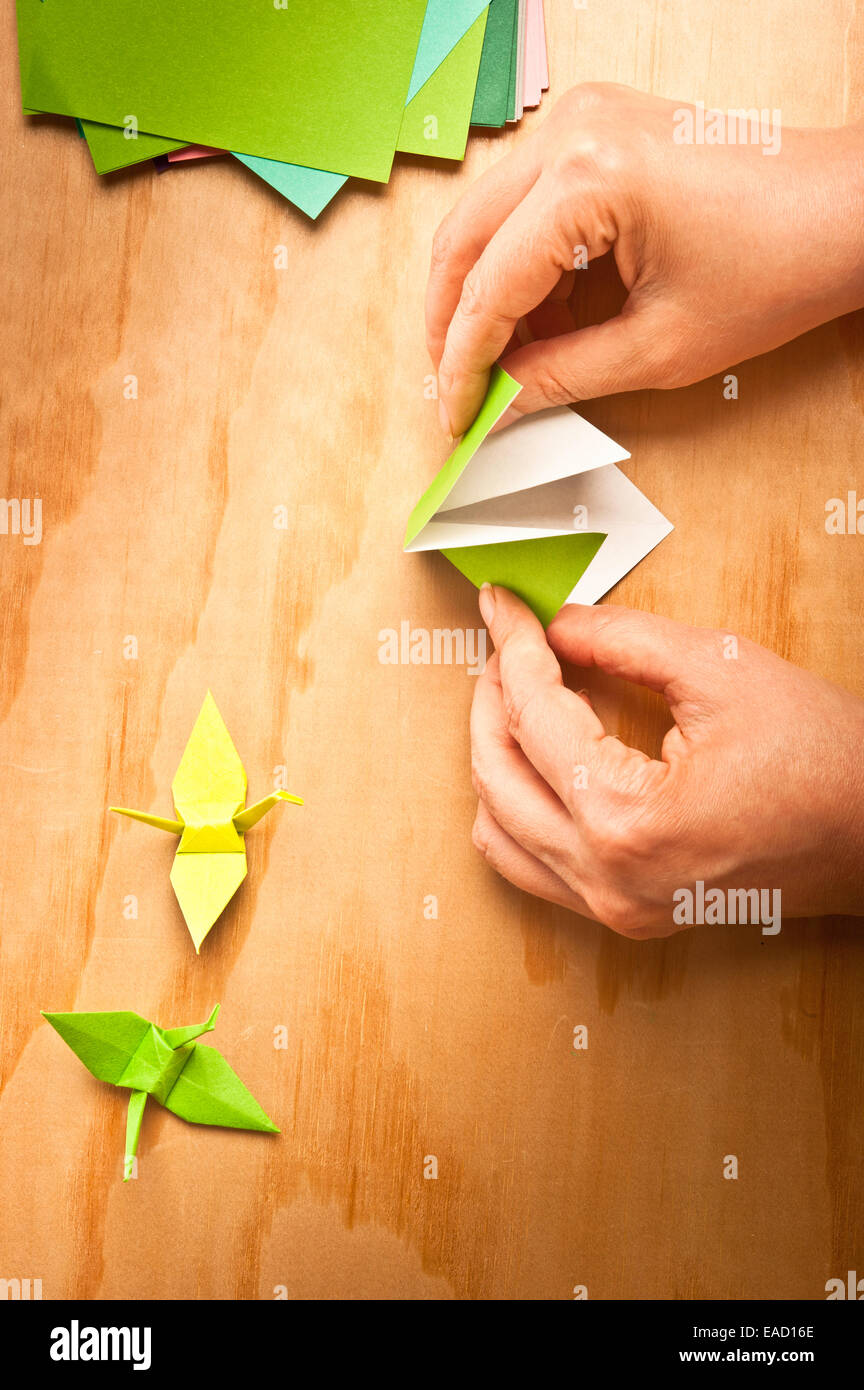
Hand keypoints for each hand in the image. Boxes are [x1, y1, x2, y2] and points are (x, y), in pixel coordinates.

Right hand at [428, 84, 863, 436]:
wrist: (843, 209)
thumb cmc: (777, 265)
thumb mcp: (658, 348)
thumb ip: (560, 378)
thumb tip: (495, 406)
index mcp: (589, 180)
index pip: (487, 288)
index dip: (462, 365)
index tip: (456, 416)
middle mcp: (572, 133)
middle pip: (462, 241)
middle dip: (451, 326)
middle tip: (456, 392)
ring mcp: (581, 120)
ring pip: (484, 219)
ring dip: (481, 296)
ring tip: (500, 365)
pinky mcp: (595, 128)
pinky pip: (523, 202)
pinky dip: (518, 265)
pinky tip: (535, 322)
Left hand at [470, 586, 863, 937]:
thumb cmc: (823, 760)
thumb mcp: (720, 669)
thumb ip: (621, 640)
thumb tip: (556, 624)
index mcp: (626, 822)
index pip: (533, 717)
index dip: (513, 646)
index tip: (503, 604)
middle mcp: (607, 879)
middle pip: (497, 776)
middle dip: (490, 697)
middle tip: (508, 642)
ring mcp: (614, 907)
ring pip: (499, 830)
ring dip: (497, 755)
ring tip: (520, 694)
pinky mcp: (628, 913)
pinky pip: (534, 865)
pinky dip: (520, 807)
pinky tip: (545, 758)